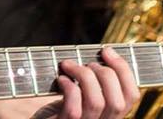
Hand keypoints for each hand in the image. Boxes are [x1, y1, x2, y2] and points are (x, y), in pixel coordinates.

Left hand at [0, 47, 138, 118]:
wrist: (31, 118)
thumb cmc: (55, 102)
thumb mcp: (81, 92)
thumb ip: (94, 80)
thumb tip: (105, 52)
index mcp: (109, 115)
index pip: (132, 96)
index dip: (124, 70)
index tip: (106, 50)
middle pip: (118, 101)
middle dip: (104, 74)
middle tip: (85, 63)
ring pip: (98, 103)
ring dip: (84, 77)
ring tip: (69, 66)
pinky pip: (74, 110)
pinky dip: (69, 89)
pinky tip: (60, 79)